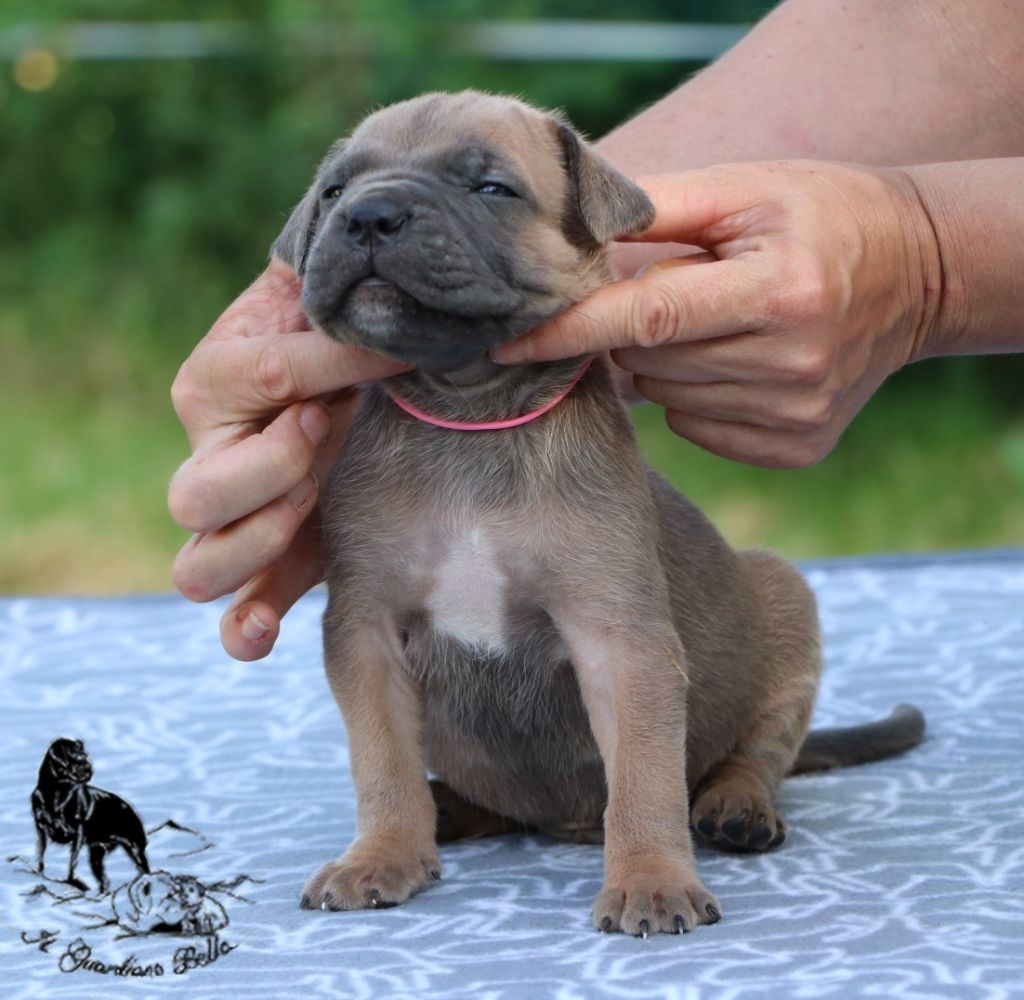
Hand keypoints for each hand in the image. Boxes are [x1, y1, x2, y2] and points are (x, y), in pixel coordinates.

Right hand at [169, 258, 407, 659]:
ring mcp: (235, 520)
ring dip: (258, 541)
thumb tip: (389, 301)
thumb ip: (342, 301)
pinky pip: (235, 613)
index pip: (268, 382)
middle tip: (325, 430)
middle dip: (271, 466)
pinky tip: (266, 629)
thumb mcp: (333, 304)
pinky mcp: (274, 563)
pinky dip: (244, 627)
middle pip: (198, 495)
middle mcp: (209, 456)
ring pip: (198, 567)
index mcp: (215, 379)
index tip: (393, 356)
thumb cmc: (341, 334)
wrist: (352, 378)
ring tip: (308, 503)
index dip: (334, 369)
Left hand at [493, 161, 940, 466]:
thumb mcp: (747, 190)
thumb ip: (659, 210)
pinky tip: (733, 361)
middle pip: (650, 363)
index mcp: (779, 291)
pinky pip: (698, 429)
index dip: (568, 330)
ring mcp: (797, 415)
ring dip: (664, 362)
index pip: (647, 317)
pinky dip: (695, 396)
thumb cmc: (819, 217)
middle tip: (672, 292)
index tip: (504, 342)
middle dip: (629, 333)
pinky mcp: (798, 447)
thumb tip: (573, 240)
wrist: (916, 274)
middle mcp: (792, 364)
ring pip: (667, 400)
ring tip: (714, 322)